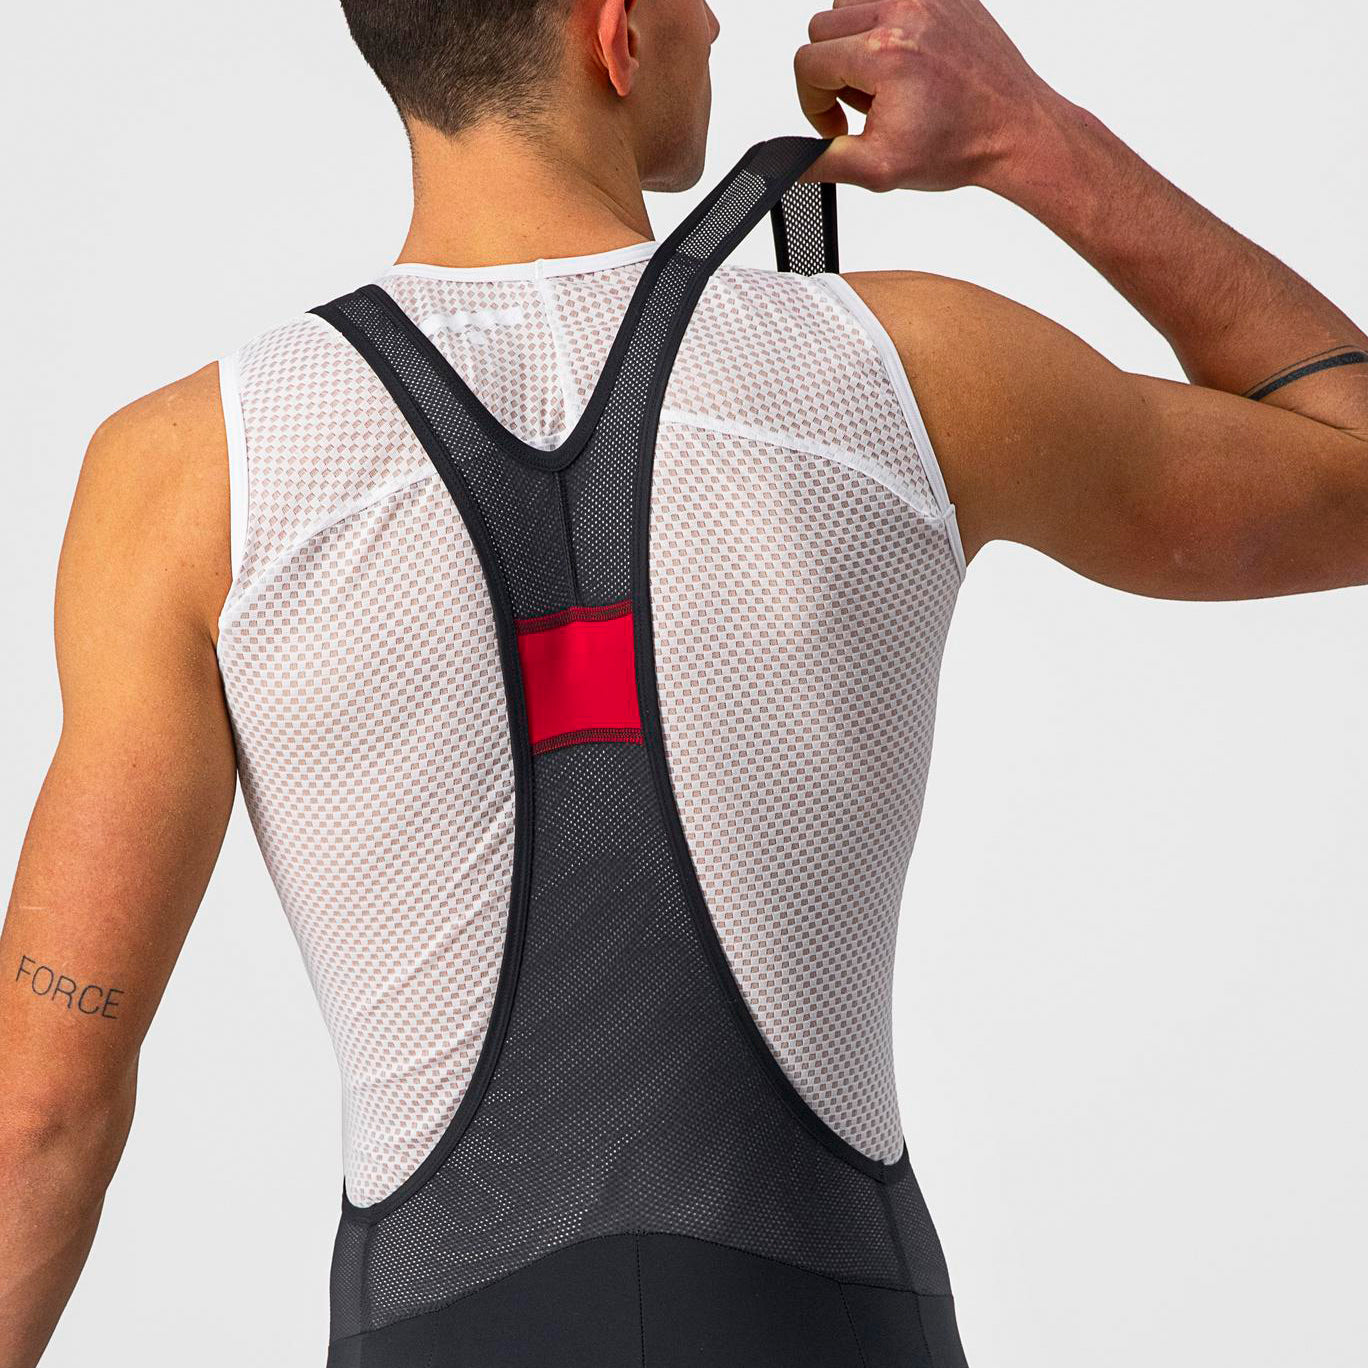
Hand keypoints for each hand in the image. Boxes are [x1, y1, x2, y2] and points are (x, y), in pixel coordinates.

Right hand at [795, 0, 1062, 192]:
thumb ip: (823, 162)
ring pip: (847, 4)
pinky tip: (901, 60)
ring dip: (851, 43)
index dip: (813, 104)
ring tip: (881, 80)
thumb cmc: (958, 146)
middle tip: (864, 106)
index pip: (807, 63)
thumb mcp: (879, 169)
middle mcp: (902, 12)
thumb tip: (787, 162)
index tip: (837, 126)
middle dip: (832, 72)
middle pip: (821, 29)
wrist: (1014, 130)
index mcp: (884, 53)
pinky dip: (881, 23)